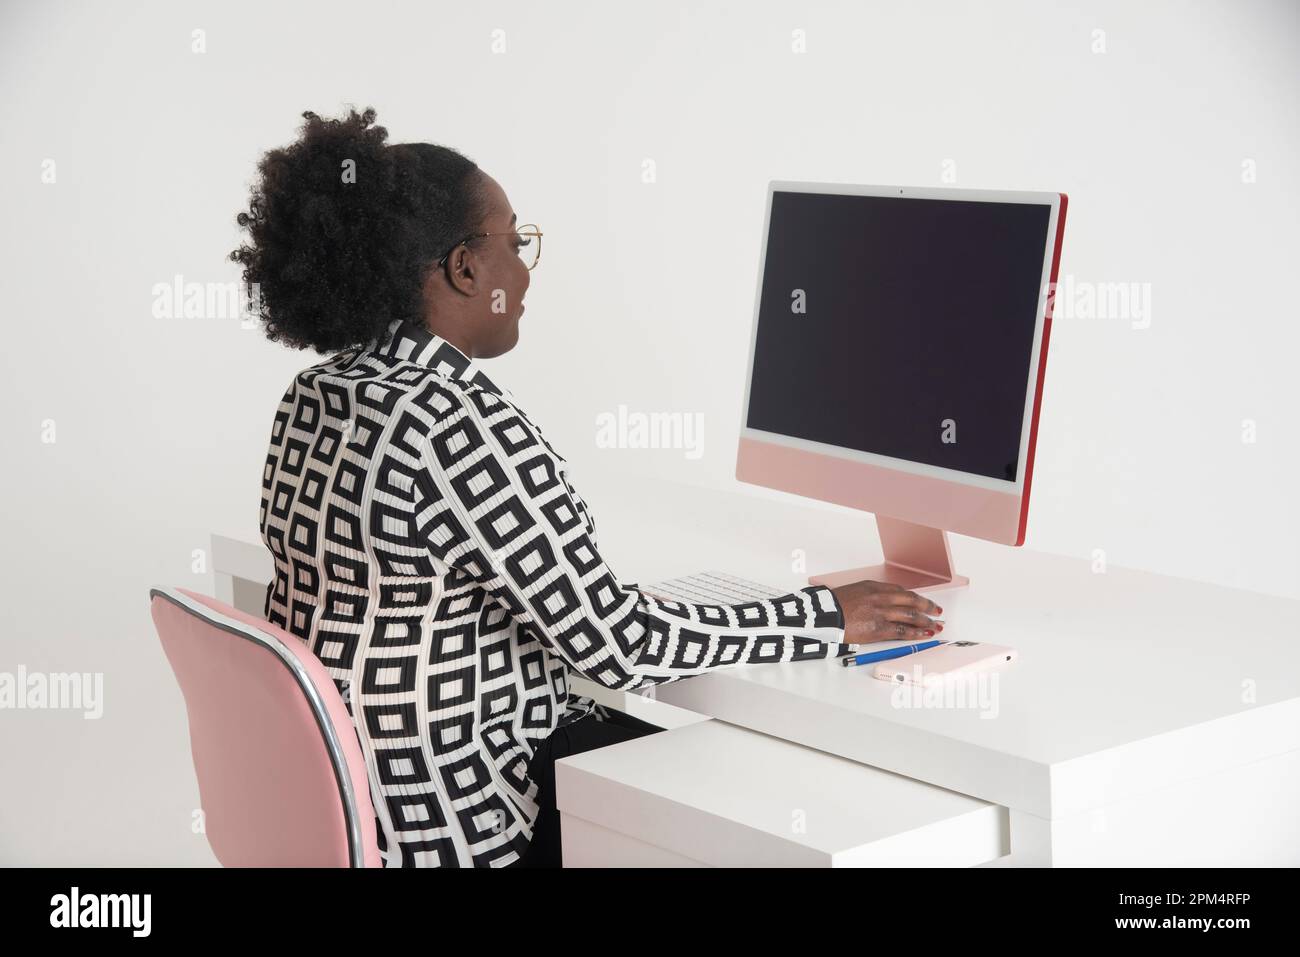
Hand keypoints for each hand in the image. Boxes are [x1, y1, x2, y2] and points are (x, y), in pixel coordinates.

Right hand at [829, 580, 943, 644]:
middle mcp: (880, 597)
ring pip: (910, 616)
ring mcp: (880, 613)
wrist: (822, 616)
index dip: (915, 597)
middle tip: (937, 611)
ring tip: (935, 626)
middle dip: (927, 607)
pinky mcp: (878, 628)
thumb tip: (881, 605)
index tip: (922, 602)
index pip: (901, 591)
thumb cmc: (832, 606)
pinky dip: (916, 633)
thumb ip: (869, 597)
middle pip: (911, 601)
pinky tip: (924, 635)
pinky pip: (902, 631)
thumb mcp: (852, 593)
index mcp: (873, 587)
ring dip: (926, 621)